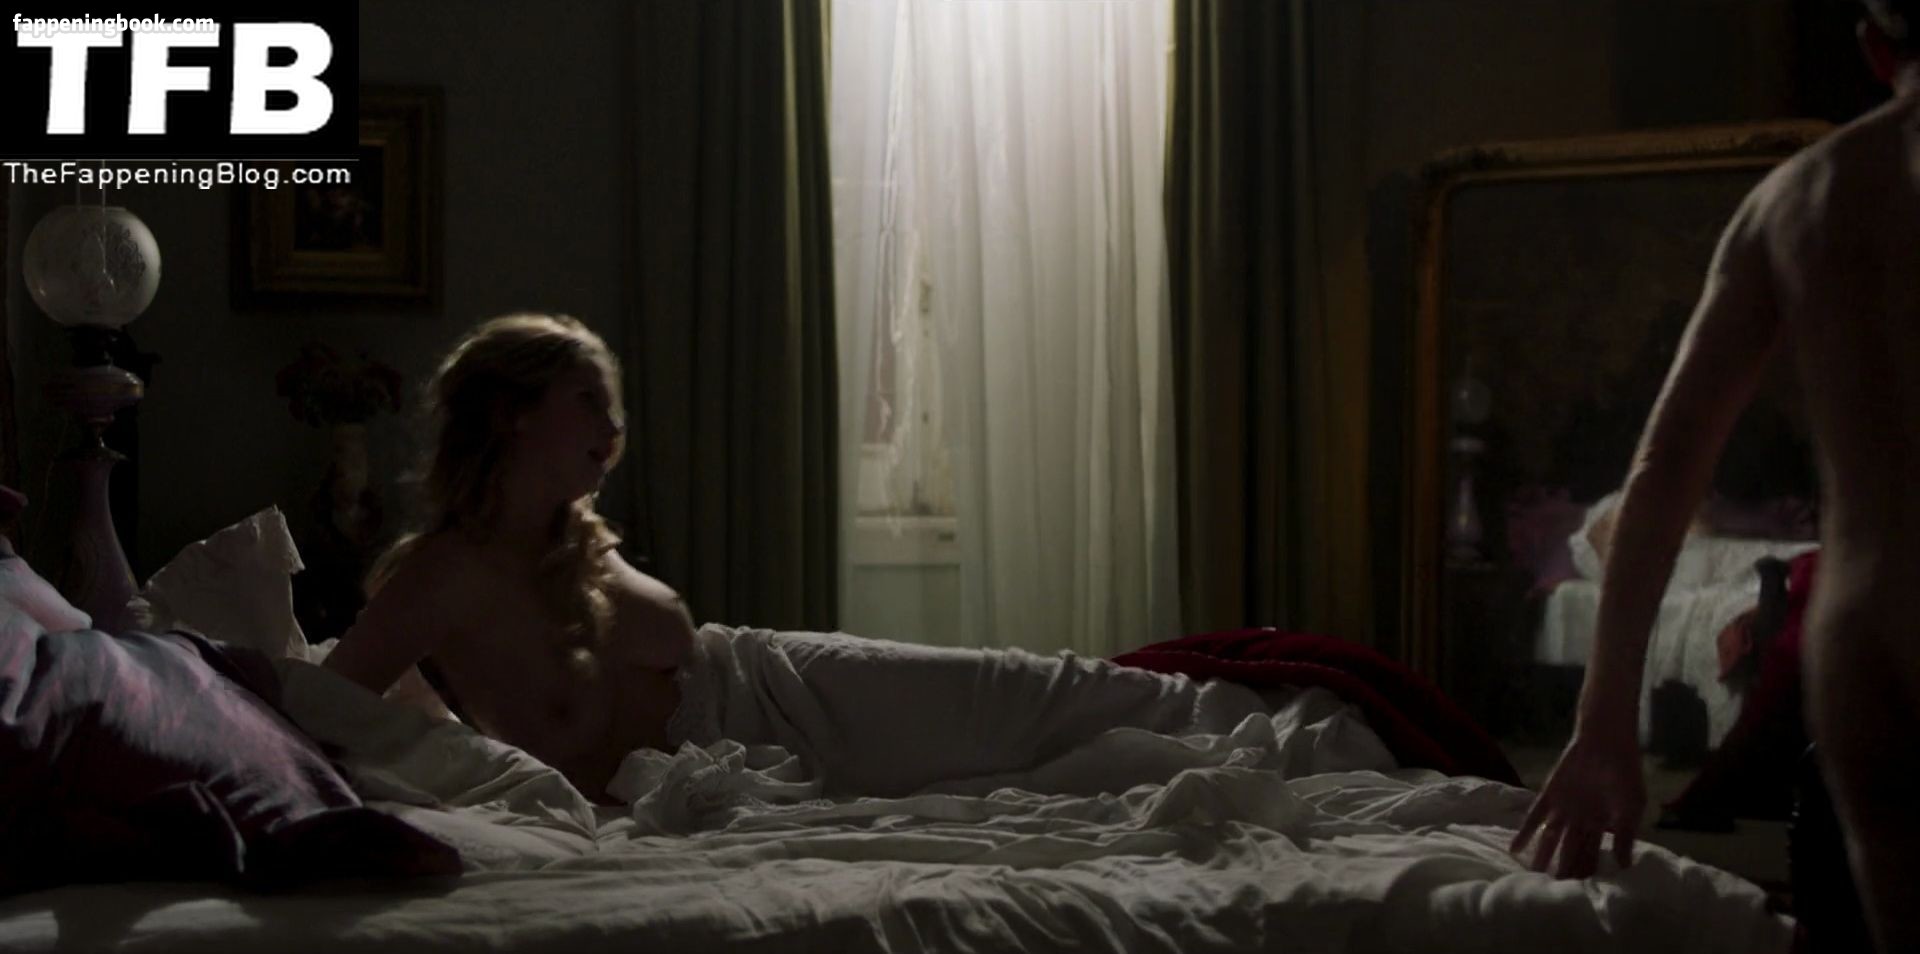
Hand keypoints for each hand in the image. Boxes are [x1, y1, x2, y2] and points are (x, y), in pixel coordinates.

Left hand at [1511, 727, 1644, 877]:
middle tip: (1550, 892)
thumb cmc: (1625, 775)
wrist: (1607, 742)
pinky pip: (1535, 817)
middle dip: (1561, 870)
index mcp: (1601, 826)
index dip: (1585, 873)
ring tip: (1531, 876)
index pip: (1591, 855)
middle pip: (1568, 851)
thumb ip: (1625, 835)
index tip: (1577, 894)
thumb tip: (1624, 865)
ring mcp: (1563, 809)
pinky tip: (1514, 848)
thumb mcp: (1631, 808)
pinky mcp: (1549, 795)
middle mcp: (1580, 821)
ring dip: (1542, 856)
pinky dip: (1525, 832)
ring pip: (1550, 838)